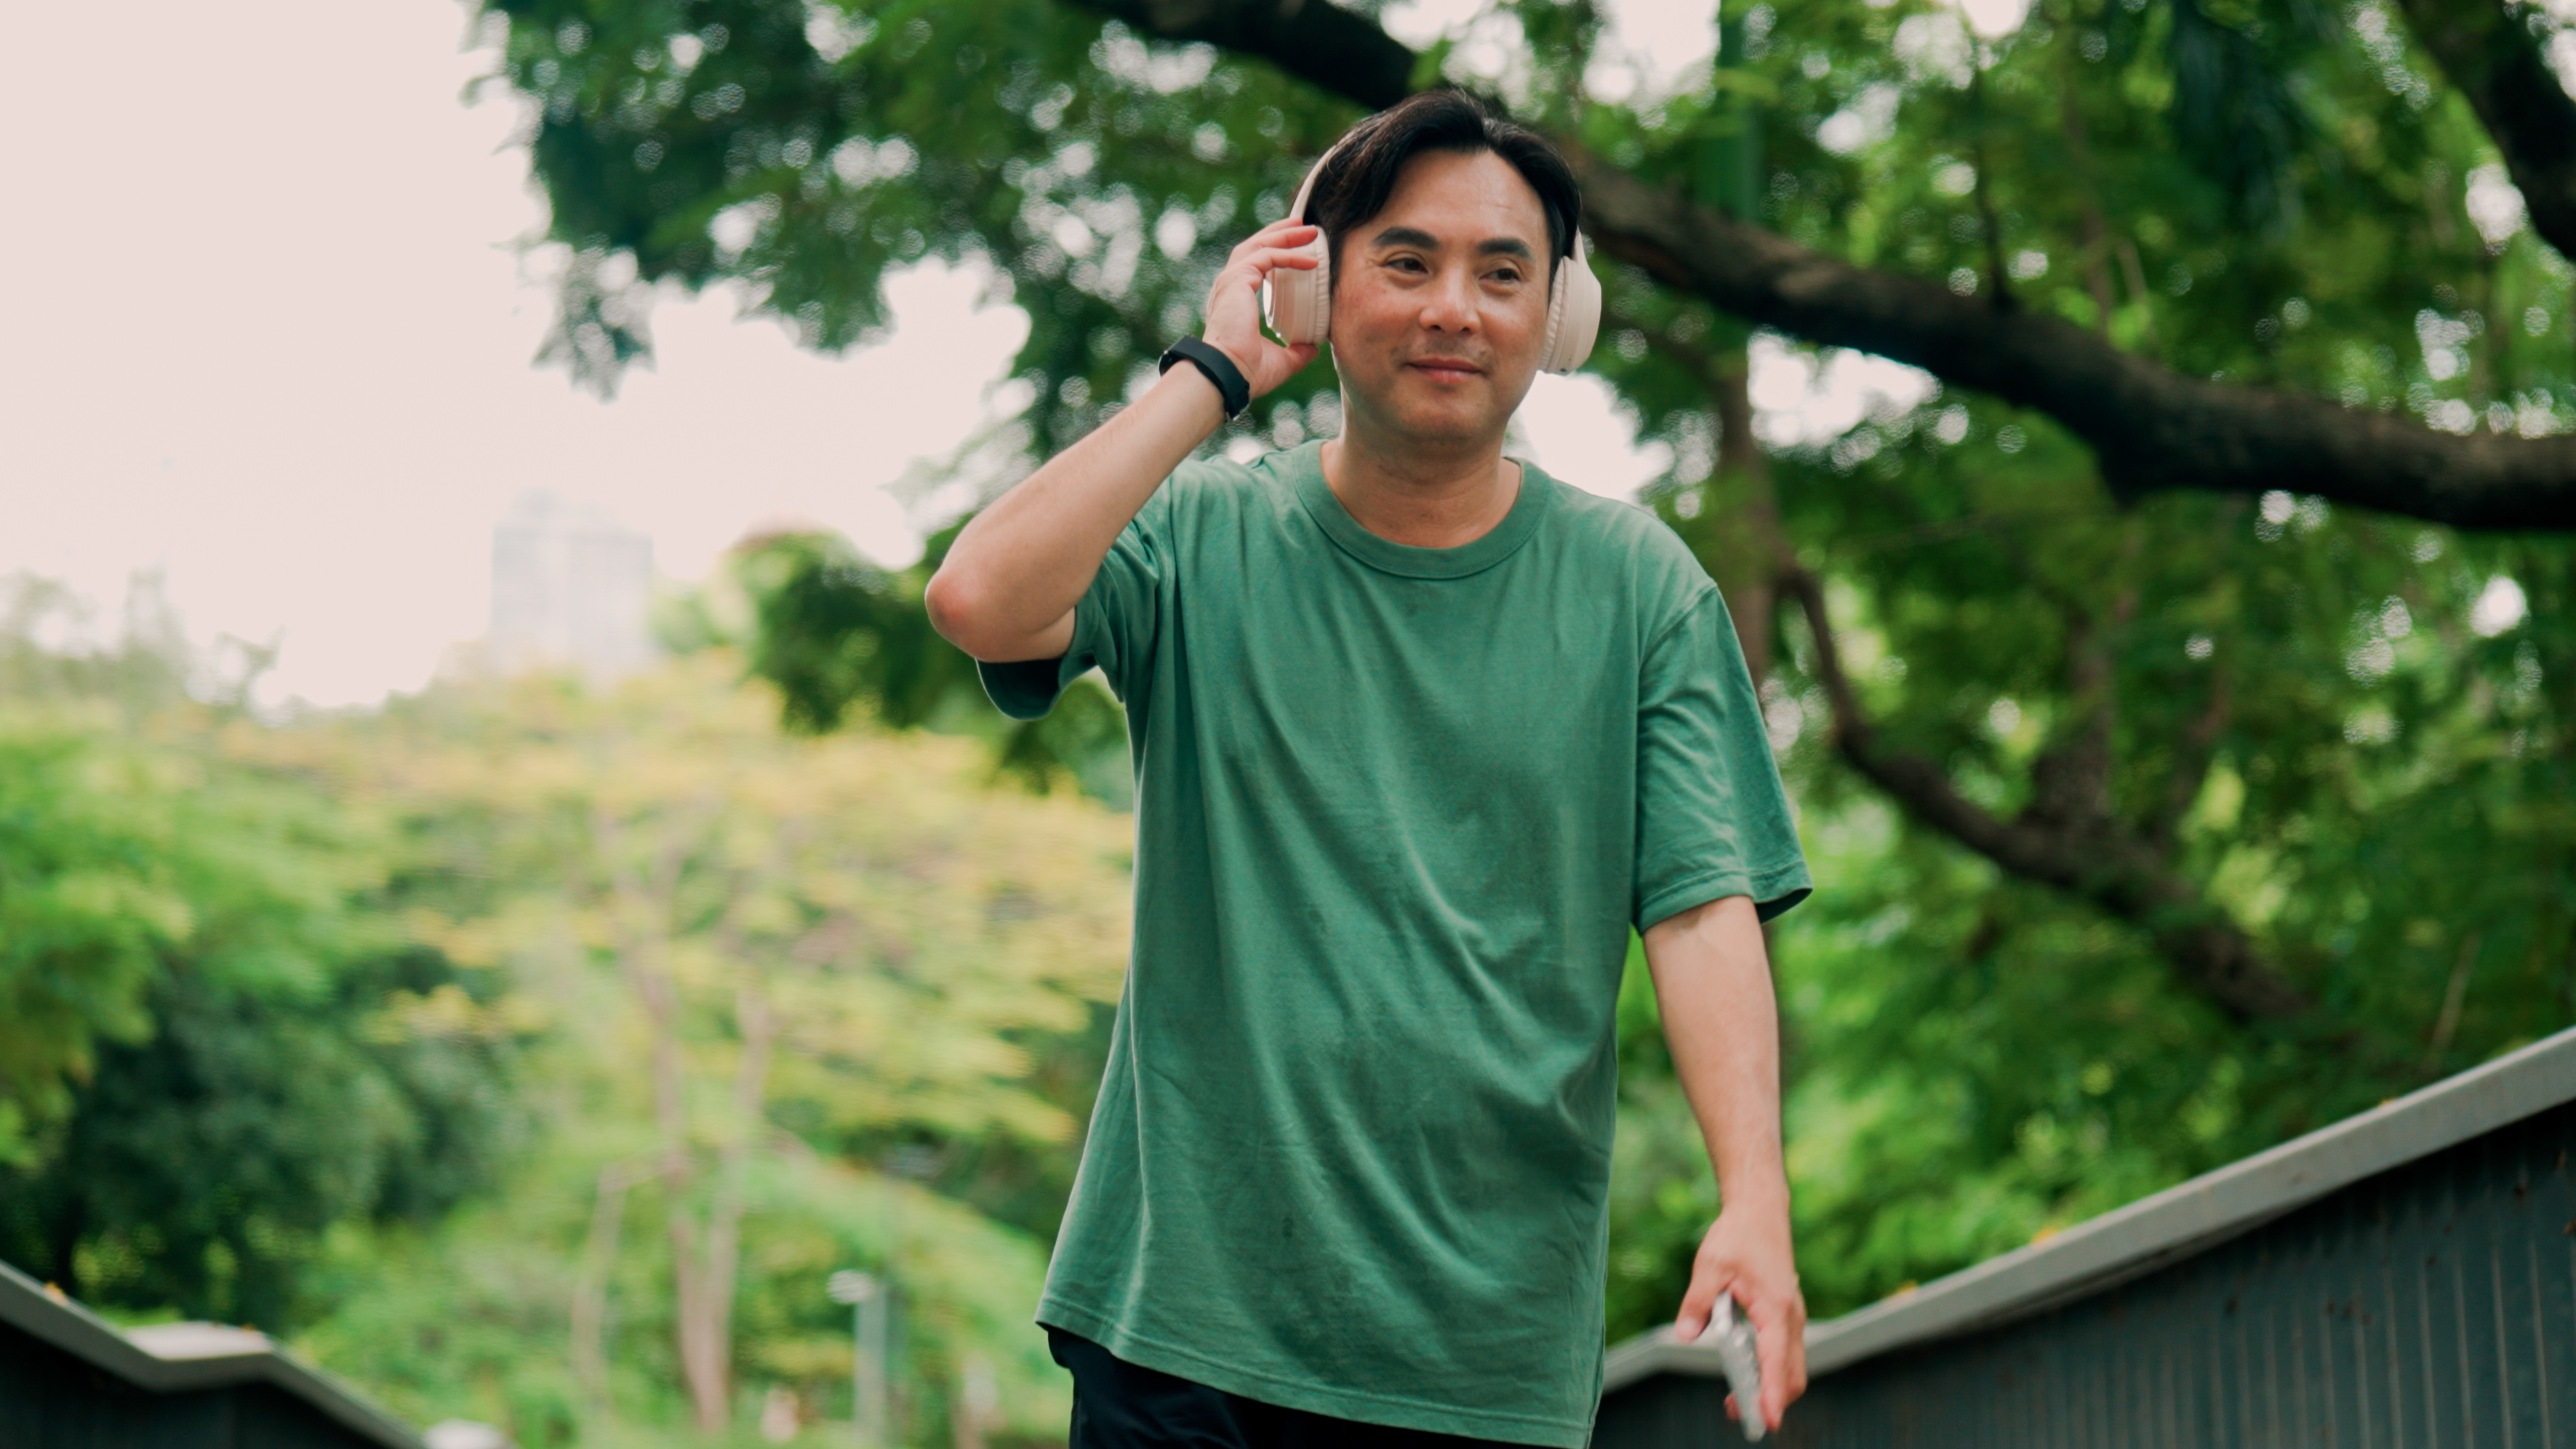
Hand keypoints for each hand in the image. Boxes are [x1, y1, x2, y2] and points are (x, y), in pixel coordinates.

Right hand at [1201, 217, 1322, 398]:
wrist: (1229, 374)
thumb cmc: (1247, 372)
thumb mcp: (1281, 361)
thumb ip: (1297, 352)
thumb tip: (1313, 347)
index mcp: (1236, 301)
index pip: (1255, 266)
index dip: (1277, 253)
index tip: (1300, 249)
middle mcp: (1230, 286)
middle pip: (1255, 247)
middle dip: (1280, 234)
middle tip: (1304, 228)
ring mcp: (1231, 280)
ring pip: (1259, 245)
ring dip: (1284, 235)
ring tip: (1308, 230)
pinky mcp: (1237, 279)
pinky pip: (1267, 256)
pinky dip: (1289, 255)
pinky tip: (1310, 262)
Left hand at [1676, 1199, 1807, 1433]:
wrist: (1760, 1211)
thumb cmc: (1737, 1235)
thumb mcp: (1709, 1265)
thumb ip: (1698, 1303)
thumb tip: (1686, 1336)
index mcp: (1775, 1308)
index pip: (1776, 1360)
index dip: (1770, 1393)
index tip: (1767, 1420)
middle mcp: (1791, 1317)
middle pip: (1791, 1374)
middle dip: (1770, 1400)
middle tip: (1737, 1416)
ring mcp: (1792, 1318)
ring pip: (1791, 1367)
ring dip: (1769, 1388)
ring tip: (1732, 1402)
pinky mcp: (1786, 1315)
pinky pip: (1784, 1353)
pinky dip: (1770, 1371)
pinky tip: (1742, 1372)